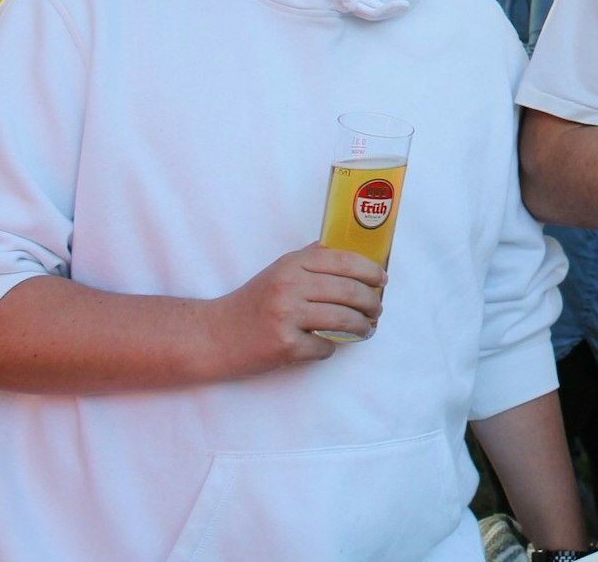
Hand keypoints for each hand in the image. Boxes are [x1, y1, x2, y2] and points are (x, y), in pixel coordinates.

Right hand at [204, 243, 386, 376]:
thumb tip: (345, 249)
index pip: (343, 261)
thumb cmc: (253, 303)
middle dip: (372, 302)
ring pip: (343, 320)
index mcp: (292, 264)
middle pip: (349, 292)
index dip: (370, 270)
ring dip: (362, 327)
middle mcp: (290, 286)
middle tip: (377, 309)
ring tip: (366, 328)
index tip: (382, 280)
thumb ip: (309, 259)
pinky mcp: (285, 345)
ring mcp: (287, 316)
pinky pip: (324, 347)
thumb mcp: (278, 271)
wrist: (215, 335)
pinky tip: (328, 345)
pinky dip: (331, 348)